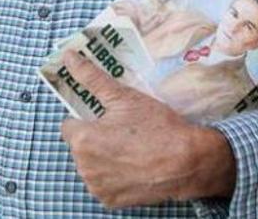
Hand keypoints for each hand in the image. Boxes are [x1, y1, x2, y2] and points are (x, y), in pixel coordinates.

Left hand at [59, 52, 236, 207]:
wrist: (188, 162)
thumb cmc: (157, 127)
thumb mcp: (124, 97)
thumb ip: (91, 77)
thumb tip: (69, 56)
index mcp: (82, 139)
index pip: (70, 126)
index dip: (89, 120)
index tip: (108, 119)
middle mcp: (84, 166)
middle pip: (80, 147)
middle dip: (96, 139)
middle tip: (124, 132)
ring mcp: (96, 187)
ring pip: (91, 166)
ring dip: (103, 159)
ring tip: (131, 150)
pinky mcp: (109, 201)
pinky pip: (103, 185)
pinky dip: (114, 178)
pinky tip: (133, 168)